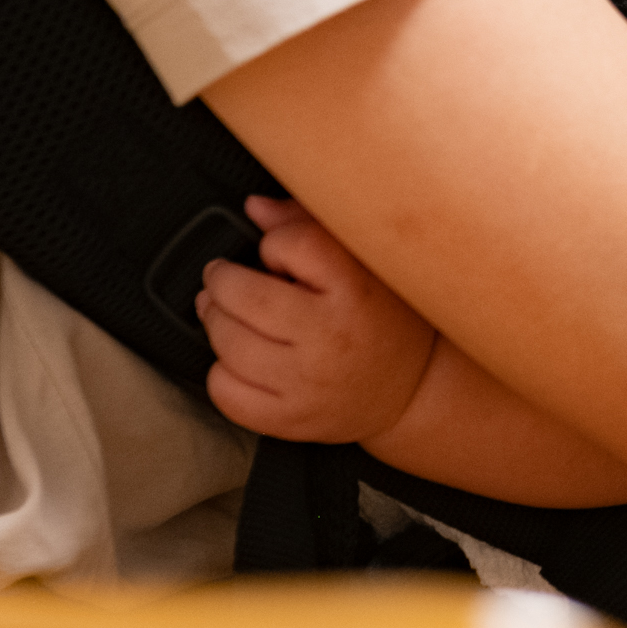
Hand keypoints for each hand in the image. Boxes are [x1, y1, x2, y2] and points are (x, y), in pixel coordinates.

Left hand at [196, 196, 437, 443]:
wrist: (412, 390)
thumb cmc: (385, 318)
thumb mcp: (362, 262)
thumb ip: (307, 226)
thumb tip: (253, 208)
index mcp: (354, 289)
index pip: (287, 244)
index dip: (273, 243)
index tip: (277, 252)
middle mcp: (330, 337)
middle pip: (242, 297)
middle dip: (220, 280)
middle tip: (222, 277)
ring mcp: (308, 383)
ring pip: (227, 344)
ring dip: (214, 321)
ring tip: (222, 312)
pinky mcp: (291, 419)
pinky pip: (226, 394)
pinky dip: (219, 372)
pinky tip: (236, 359)